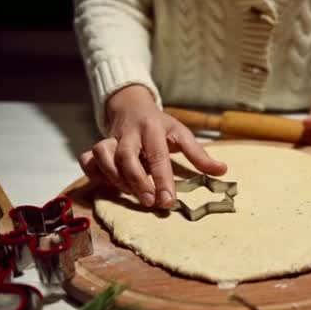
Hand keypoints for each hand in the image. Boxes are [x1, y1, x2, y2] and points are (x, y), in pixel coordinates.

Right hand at [78, 85, 226, 207]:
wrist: (132, 106)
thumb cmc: (160, 126)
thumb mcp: (182, 134)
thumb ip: (199, 155)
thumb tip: (223, 171)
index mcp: (154, 129)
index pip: (158, 155)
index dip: (163, 179)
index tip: (169, 201)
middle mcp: (130, 133)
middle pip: (128, 157)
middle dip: (138, 182)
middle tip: (151, 203)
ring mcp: (111, 138)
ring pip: (104, 155)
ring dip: (115, 178)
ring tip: (132, 194)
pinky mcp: (97, 146)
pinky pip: (87, 159)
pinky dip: (93, 172)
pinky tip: (107, 184)